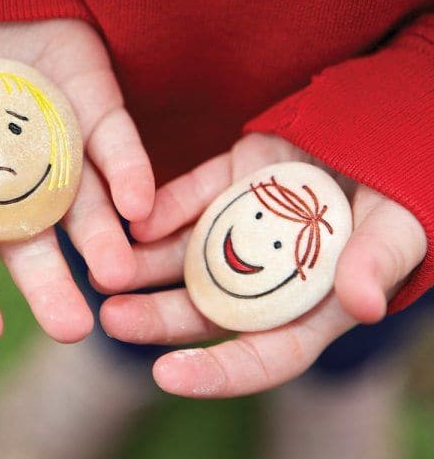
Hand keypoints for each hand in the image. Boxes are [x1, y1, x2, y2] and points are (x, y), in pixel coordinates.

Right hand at [0, 19, 153, 344]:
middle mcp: (11, 172)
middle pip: (31, 239)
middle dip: (50, 284)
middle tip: (75, 328)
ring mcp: (59, 142)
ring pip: (84, 203)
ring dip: (102, 241)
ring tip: (118, 276)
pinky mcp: (97, 109)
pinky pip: (118, 148)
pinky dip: (130, 176)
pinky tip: (138, 208)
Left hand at [100, 133, 425, 396]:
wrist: (377, 125)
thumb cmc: (400, 185)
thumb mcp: (400, 222)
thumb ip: (378, 260)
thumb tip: (362, 306)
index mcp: (309, 300)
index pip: (264, 352)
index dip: (218, 371)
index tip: (165, 376)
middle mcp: (267, 271)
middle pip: (207, 308)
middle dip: (158, 319)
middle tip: (111, 318)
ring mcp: (243, 226)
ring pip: (187, 256)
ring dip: (143, 266)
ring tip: (99, 272)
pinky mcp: (229, 183)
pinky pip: (191, 199)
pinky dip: (163, 210)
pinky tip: (133, 219)